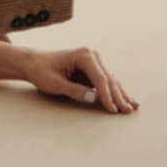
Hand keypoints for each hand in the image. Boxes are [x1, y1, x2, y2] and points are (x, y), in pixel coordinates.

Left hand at [0, 43, 137, 113]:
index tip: (112, 109)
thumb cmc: (41, 71)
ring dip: (121, 94)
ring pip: (111, 81)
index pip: (100, 78)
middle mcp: (92, 56)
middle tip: (127, 111)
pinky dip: (115, 92)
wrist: (33, 63)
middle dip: (119, 96)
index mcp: (84, 56)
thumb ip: (74, 90)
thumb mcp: (54, 83)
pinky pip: (106, 82)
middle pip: (109, 79)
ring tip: (133, 106)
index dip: (107, 96)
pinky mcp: (93, 69)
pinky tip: (125, 99)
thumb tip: (93, 98)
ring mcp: (94, 62)